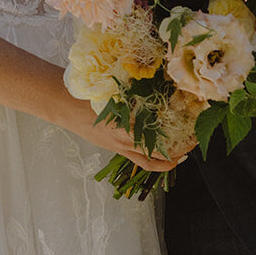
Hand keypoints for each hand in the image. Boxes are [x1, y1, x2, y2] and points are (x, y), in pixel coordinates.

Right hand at [58, 95, 187, 172]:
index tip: (192, 137)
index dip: (178, 145)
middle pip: (156, 158)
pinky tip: (156, 148)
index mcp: (125, 128)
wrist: (64, 105)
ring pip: (146, 162)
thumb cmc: (88, 95)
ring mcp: (117, 147)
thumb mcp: (116, 93)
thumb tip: (159, 93)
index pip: (158, 143)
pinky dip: (149, 156)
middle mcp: (122, 142)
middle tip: (190, 146)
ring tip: (179, 154)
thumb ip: (136, 98)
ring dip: (164, 160)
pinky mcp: (112, 147)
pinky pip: (135, 157)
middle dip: (176, 156)